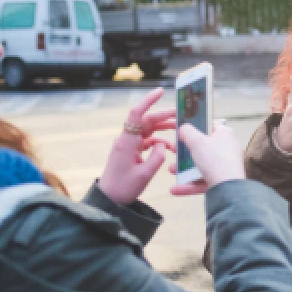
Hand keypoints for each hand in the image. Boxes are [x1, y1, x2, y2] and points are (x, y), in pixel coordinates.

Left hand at [97, 87, 176, 205]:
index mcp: (127, 142)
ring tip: (179, 130)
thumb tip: (164, 145)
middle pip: (145, 121)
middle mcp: (126, 140)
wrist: (110, 199)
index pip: (136, 115)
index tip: (161, 91)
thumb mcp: (144, 174)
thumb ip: (157, 157)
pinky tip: (169, 148)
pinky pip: (147, 141)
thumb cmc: (124, 188)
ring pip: (148, 130)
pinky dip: (159, 142)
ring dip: (163, 129)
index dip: (148, 101)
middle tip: (181, 115)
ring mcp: (128, 145)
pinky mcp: (131, 151)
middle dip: (163, 116)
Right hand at [169, 121, 245, 195]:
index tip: (182, 133)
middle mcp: (227, 149)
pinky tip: (175, 189)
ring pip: (201, 166)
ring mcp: (225, 166)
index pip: (209, 127)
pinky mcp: (222, 180)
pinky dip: (189, 184)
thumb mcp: (197, 141)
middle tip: (173, 152)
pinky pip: (203, 180)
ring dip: (184, 169)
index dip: (196, 128)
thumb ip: (187, 131)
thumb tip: (183, 127)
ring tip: (172, 170)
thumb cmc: (214, 159)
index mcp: (225, 134)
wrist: (228, 187)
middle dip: (185, 152)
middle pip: (203, 148)